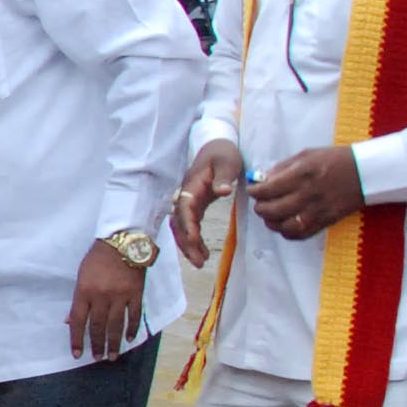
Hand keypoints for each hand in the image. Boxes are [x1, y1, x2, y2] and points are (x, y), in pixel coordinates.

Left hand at [69, 239, 147, 359]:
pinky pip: (135, 316)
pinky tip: (130, 339)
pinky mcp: (136, 294)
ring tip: (113, 356)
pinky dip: (132, 329)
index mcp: (84, 291)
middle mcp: (101, 296)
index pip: (78, 320)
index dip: (76, 339)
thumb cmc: (98, 258)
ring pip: (116, 325)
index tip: (77, 354)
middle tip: (98, 358)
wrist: (123, 242)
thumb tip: (69, 321)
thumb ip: (77, 299)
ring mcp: (120, 296)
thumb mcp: (81, 275)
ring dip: (114, 343)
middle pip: (98, 326)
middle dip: (97, 344)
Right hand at [170, 140, 242, 260]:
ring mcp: (188, 200)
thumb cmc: (223, 152)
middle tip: (199, 262)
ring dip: (187, 245)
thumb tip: (222, 191)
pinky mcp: (195, 204)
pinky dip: (192, 240)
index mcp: (192, 185)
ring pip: (181, 226)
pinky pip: (188, 225)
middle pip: (179, 222)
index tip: (195, 241)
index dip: (188, 225)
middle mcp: (186, 194)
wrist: (217, 144)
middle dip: (186, 243)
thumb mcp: (228, 162)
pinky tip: (203, 252)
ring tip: (200, 262)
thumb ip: (224, 176)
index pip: (184, 208)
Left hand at [247, 144, 365, 239]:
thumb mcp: (306, 155)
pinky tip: (284, 225)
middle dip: (260, 207)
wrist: (365, 172)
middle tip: (259, 203)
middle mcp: (307, 194)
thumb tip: (262, 179)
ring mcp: (317, 210)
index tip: (251, 190)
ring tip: (269, 216)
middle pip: (272, 210)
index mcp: (301, 174)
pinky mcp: (326, 221)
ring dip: (271, 223)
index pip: (268, 189)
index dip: (254, 192)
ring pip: (284, 226)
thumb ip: (282, 168)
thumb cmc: (334, 159)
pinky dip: (287, 233)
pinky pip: (300, 234)